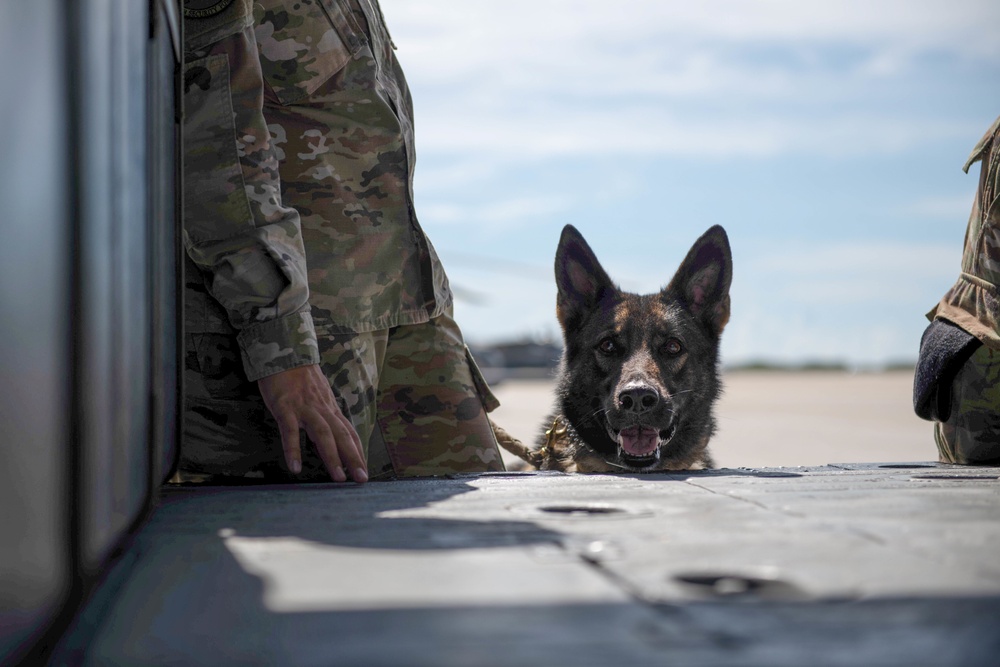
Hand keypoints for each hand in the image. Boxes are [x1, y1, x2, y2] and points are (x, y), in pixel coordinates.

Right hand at [257, 365, 367, 482]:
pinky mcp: (285, 407)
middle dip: (353, 458)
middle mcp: (322, 410)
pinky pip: (290, 430)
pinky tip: (295, 467)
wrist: (285, 353)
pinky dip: (293, 449)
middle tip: (362, 479)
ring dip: (332, 457)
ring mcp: (304, 408)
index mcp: (330, 409)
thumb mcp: (318, 396)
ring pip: (322, 434)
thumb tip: (329, 434)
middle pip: (342, 436)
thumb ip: (324, 414)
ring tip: (339, 477)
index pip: (349, 433)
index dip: (358, 452)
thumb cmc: (300, 378)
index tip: (364, 470)